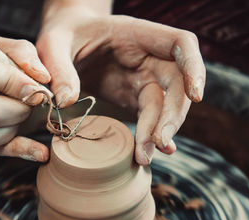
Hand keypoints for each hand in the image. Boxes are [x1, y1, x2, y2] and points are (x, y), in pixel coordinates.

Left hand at [37, 10, 205, 164]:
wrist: (64, 44)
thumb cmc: (63, 36)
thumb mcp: (53, 43)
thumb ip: (59, 68)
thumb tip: (67, 101)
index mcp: (136, 33)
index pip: (180, 43)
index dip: (194, 67)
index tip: (195, 96)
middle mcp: (148, 56)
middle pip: (177, 84)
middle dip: (173, 114)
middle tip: (158, 142)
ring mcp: (144, 78)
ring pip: (165, 105)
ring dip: (159, 132)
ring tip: (144, 156)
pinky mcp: (135, 96)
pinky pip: (150, 117)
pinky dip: (150, 135)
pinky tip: (147, 154)